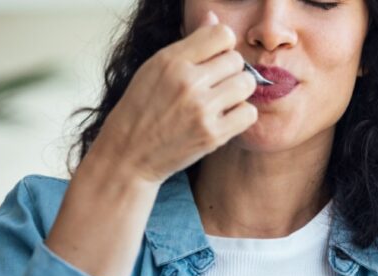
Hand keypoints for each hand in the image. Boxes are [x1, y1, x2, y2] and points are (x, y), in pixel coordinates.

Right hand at [91, 10, 258, 185]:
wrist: (129, 154)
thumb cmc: (141, 109)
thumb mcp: (155, 68)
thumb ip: (188, 44)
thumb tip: (213, 19)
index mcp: (171, 60)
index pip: (222, 34)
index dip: (223, 47)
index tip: (214, 60)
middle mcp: (187, 81)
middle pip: (237, 60)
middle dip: (229, 71)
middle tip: (213, 86)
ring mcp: (201, 109)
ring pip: (246, 84)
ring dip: (237, 92)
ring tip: (220, 101)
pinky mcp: (212, 134)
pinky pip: (248, 113)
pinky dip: (240, 116)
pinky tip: (223, 118)